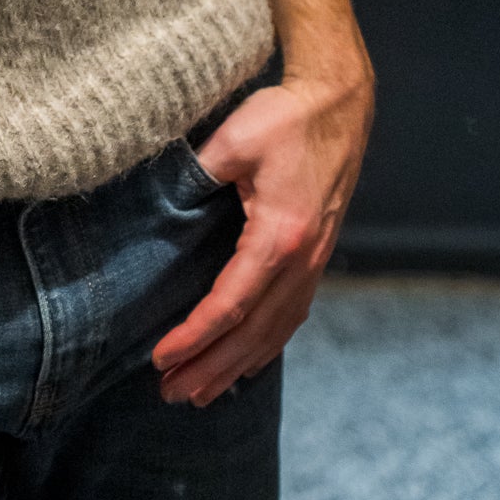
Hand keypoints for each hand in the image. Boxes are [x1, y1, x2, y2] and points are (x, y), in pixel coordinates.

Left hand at [151, 65, 373, 406]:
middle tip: (169, 394)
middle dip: (210, 367)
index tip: (160, 357)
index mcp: (279, 236)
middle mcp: (301, 261)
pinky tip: (245, 364)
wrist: (339, 105)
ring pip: (273, 333)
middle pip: (252, 333)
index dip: (195, 336)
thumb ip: (200, 172)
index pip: (231, 304)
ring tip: (199, 393)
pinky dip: (265, 348)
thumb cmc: (285, 117)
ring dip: (236, 367)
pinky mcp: (315, 257)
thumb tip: (163, 201)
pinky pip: (289, 317)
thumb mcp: (236, 138)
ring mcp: (313, 263)